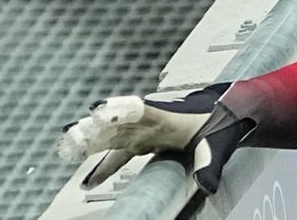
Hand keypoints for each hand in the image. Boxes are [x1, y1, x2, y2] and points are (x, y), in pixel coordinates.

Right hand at [56, 82, 252, 195]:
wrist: (229, 111)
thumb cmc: (223, 123)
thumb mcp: (218, 144)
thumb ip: (209, 164)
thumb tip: (208, 186)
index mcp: (169, 116)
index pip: (141, 111)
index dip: (119, 110)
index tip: (97, 110)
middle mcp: (152, 120)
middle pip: (118, 124)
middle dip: (94, 130)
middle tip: (70, 137)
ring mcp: (147, 129)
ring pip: (113, 136)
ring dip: (91, 144)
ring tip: (67, 153)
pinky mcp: (146, 140)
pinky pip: (120, 151)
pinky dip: (105, 164)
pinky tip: (90, 182)